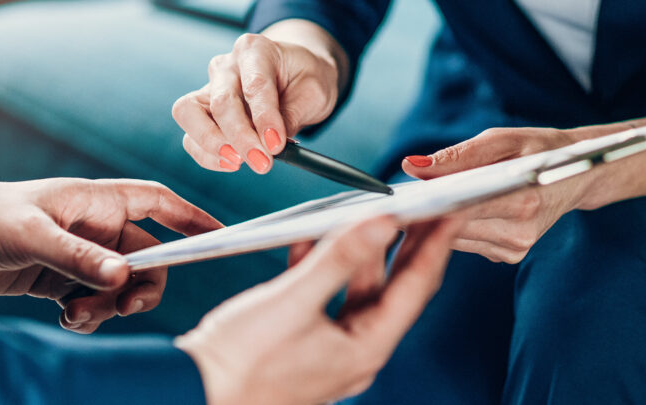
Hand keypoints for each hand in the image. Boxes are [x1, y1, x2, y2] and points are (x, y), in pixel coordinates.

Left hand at [0, 174, 222, 332]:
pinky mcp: (56, 280)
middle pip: (147, 258)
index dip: (191, 219)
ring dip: (110, 306)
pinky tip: (67, 319)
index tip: (220, 237)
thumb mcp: (30, 236)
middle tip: (124, 305)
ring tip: (78, 314)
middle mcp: (92, 227)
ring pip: (120, 285)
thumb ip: (78, 258)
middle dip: (143, 285)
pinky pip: (93, 301)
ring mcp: (76, 255)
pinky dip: (89, 315)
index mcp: (94, 202)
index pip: (158, 205)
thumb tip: (124, 278)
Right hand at [173, 20, 344, 173]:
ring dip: (212, 145)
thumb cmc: (303, 78)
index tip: (276, 145)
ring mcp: (208, 88)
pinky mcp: (201, 112)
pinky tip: (233, 163)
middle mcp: (226, 66)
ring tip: (240, 162)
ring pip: (189, 114)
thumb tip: (272, 145)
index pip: (255, 84)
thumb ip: (292, 115)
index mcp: (255, 50)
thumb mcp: (313, 91)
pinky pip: (191, 137)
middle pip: (220, 101)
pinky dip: (207, 155)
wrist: (293, 75)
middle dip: (240, 137)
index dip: (264, 117)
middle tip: (261, 162)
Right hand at [175, 216, 463, 404]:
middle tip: (426, 202)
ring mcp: (330, 350)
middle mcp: (356, 353)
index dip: (437, 242)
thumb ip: (339, 258)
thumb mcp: (292, 301)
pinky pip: (325, 299)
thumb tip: (384, 223)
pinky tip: (312, 237)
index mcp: (365, 349)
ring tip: (370, 210)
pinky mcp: (302, 344)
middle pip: (394, 288)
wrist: (190, 397)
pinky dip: (324, 266)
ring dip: (361, 251)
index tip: (455, 206)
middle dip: (409, 243)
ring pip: (358, 291)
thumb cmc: (238, 363)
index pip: (416, 286)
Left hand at [401, 106, 645, 262]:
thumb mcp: (503, 140)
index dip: (425, 205)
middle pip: (453, 228)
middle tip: (401, 196)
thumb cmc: (542, 149)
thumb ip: (457, 156)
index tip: (398, 197)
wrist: (579, 174)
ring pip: (455, 239)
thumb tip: (412, 166)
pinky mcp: (509, 256)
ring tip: (423, 200)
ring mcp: (515, 249)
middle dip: (426, 212)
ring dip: (436, 222)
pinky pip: (467, 243)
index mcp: (522, 200)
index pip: (460, 209)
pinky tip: (452, 212)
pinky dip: (454, 228)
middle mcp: (520, 232)